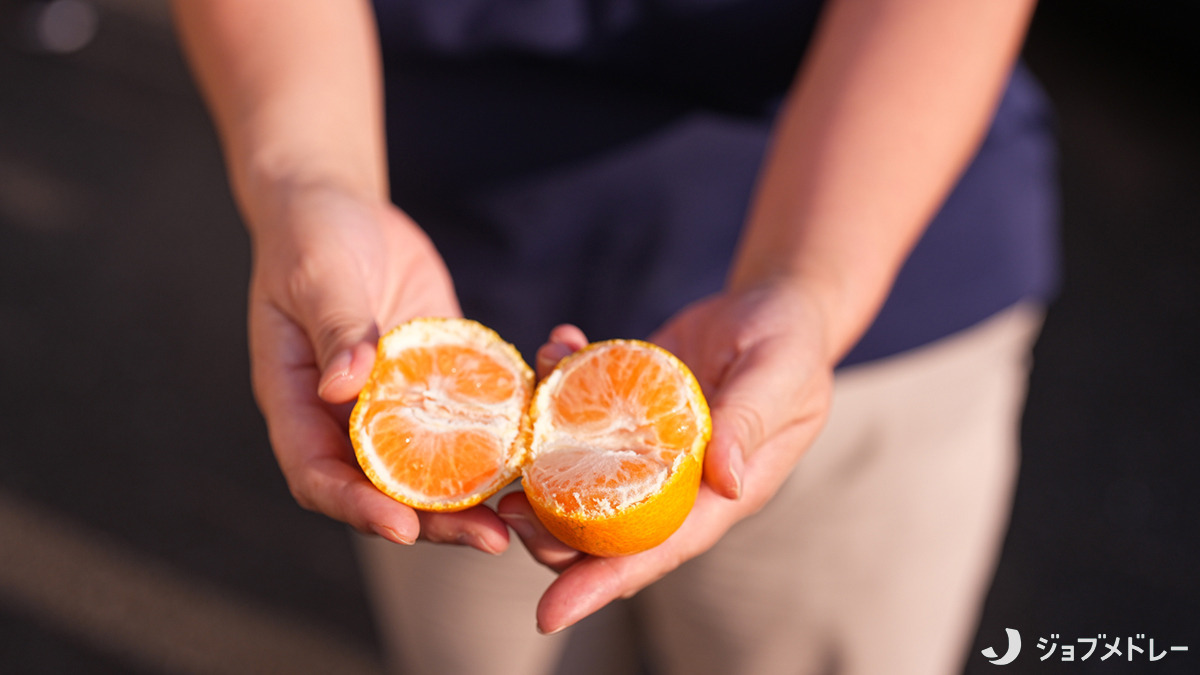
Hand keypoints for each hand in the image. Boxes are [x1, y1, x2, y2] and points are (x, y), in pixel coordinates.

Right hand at [246, 184, 510, 553]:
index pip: (318, 477)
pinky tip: (537, 452)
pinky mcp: (433, 379)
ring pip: (430, 467)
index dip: (357, 509)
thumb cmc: (310, 235)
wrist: (340, 205)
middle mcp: (343, 417)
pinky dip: (497, 441)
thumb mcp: (317, 276)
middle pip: (384, 489)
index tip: (402, 526)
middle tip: (489, 538)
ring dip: (472, 496)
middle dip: (434, 520)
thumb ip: (335, 328)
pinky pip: (466, 420)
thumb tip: (344, 387)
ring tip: (520, 517)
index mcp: (296, 403)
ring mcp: (392, 402)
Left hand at [498, 280, 835, 631]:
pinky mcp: (630, 405)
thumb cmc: (791, 344)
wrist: (778, 305)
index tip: (549, 614)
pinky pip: (582, 410)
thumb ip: (750, 422)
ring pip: (581, 477)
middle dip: (548, 532)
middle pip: (603, 529)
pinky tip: (555, 345)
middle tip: (505, 508)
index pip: (657, 550)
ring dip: (540, 463)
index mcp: (719, 493)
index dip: (603, 584)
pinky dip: (559, 383)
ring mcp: (647, 444)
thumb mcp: (780, 375)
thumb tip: (725, 483)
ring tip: (513, 437)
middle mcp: (676, 480)